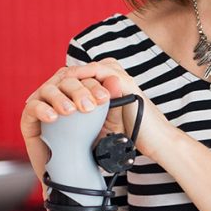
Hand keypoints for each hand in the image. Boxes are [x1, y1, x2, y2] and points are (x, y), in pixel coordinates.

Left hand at [20, 62, 169, 177]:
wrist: (158, 144)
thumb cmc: (136, 137)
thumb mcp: (108, 126)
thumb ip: (93, 119)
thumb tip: (71, 126)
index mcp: (116, 91)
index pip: (91, 77)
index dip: (72, 82)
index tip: (53, 92)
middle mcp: (121, 82)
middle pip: (91, 68)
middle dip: (71, 76)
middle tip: (52, 85)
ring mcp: (125, 81)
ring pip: (96, 67)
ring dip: (76, 73)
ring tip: (59, 81)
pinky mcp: (128, 85)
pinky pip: (103, 71)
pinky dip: (87, 73)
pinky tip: (72, 80)